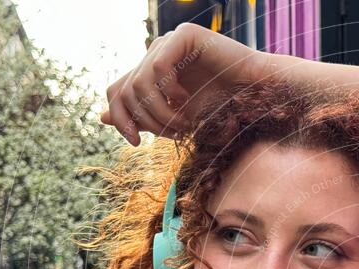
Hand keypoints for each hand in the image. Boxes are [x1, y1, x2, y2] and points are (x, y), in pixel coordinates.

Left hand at [100, 23, 267, 145]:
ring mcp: (169, 41)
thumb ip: (142, 116)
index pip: (118, 92)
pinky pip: (158, 67)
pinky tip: (188, 100)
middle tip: (172, 135)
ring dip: (160, 112)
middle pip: (125, 89)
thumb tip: (102, 117)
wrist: (257, 93)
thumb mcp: (177, 118)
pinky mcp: (184, 35)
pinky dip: (170, 92)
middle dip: (145, 120)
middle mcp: (156, 53)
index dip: (120, 119)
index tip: (136, 143)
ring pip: (140, 81)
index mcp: (152, 71)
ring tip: (183, 125)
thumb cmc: (223, 107)